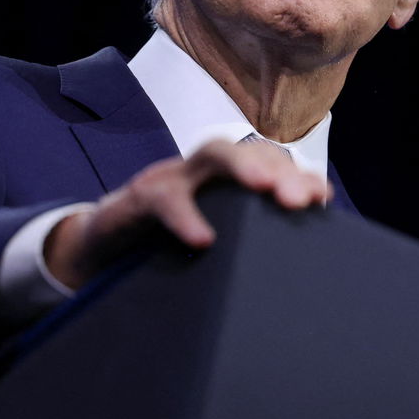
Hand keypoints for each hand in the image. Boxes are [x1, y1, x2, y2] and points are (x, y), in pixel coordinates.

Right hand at [44, 139, 331, 289]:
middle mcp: (202, 173)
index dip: (297, 176)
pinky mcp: (133, 201)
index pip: (269, 164)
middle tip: (298, 198)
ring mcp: (169, 179)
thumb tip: (303, 268)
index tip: (322, 200)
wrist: (96, 252)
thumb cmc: (163, 247)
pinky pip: (162, 199)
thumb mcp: (212, 245)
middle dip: (277, 167)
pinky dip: (184, 216)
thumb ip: (248, 244)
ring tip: (265, 188)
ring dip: (241, 167)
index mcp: (224, 183)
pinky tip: (202, 239)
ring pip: (210, 154)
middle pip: (248, 150)